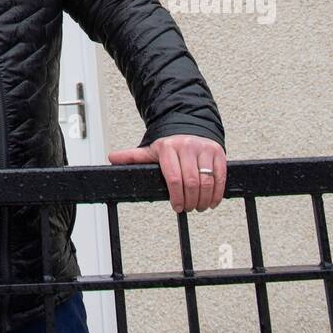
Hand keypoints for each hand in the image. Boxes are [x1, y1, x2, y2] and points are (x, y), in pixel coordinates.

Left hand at [108, 134, 226, 212]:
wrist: (189, 125)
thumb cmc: (169, 144)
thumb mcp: (151, 150)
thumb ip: (133, 157)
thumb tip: (111, 158)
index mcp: (168, 147)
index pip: (173, 177)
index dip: (176, 197)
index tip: (177, 207)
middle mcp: (187, 146)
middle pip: (191, 182)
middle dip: (190, 201)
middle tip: (188, 208)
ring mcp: (204, 148)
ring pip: (207, 181)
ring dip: (204, 199)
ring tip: (199, 206)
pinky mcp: (217, 151)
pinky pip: (220, 176)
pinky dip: (218, 193)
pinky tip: (212, 201)